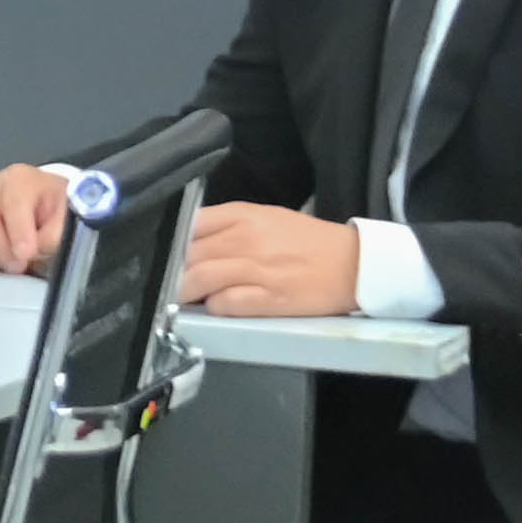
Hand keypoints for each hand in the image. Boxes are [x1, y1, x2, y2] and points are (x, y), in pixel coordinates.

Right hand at [0, 166, 78, 274]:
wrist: (49, 212)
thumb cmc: (59, 213)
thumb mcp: (69, 218)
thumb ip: (57, 233)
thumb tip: (36, 248)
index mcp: (19, 180)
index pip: (11, 204)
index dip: (18, 232)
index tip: (26, 255)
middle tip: (17, 266)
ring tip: (2, 265)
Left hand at [182, 203, 364, 318]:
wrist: (355, 264)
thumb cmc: (307, 241)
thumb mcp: (265, 218)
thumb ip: (226, 225)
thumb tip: (187, 240)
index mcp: (242, 215)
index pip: (188, 225)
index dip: (171, 243)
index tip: (166, 256)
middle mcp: (245, 239)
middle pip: (188, 254)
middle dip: (173, 271)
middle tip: (170, 282)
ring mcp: (256, 269)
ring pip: (198, 279)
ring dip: (185, 292)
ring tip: (185, 298)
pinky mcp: (268, 298)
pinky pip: (225, 304)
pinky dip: (213, 307)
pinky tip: (218, 305)